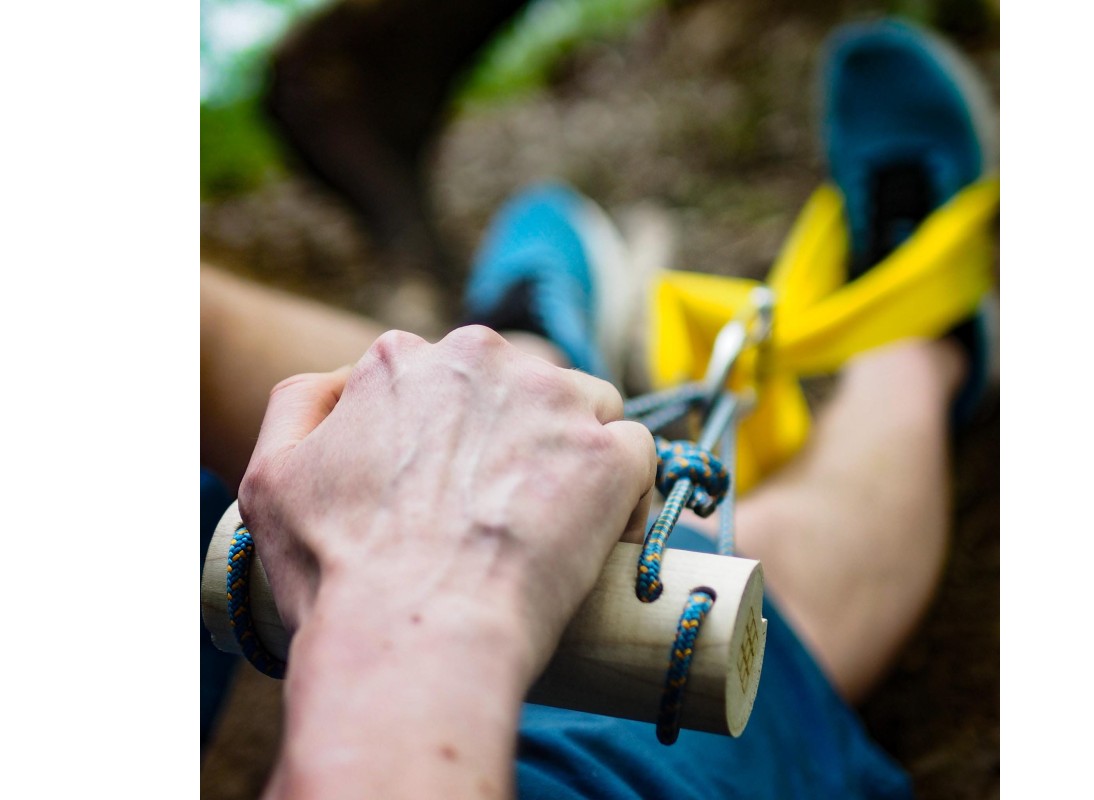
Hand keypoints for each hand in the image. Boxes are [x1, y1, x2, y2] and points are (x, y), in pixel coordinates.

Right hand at [238, 326, 656, 798]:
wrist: (413, 634)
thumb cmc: (336, 570)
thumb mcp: (273, 475)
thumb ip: (302, 406)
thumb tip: (342, 380)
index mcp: (403, 361)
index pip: (453, 379)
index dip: (462, 436)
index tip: (461, 490)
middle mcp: (480, 360)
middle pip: (523, 386)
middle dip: (523, 438)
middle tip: (507, 512)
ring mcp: (554, 402)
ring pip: (587, 408)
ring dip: (579, 455)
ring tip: (557, 528)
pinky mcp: (609, 454)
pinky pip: (639, 455)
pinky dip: (629, 495)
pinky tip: (601, 540)